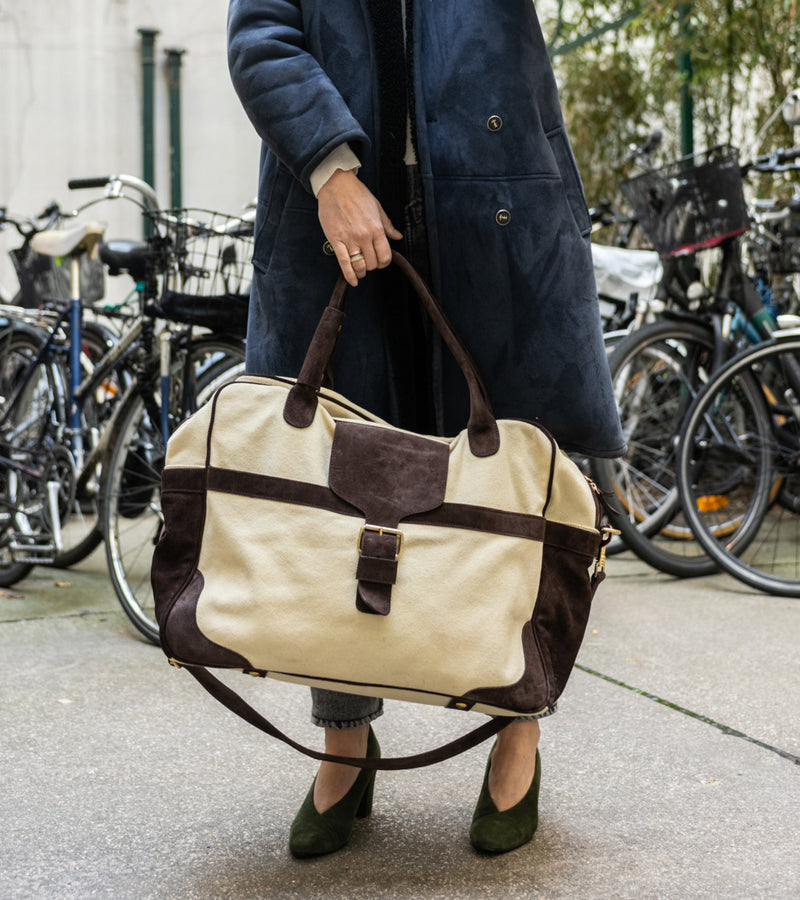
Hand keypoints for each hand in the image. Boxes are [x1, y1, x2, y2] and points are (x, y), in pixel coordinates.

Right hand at [317, 169, 402, 285]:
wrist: (337, 185)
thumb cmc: (357, 194)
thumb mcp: (378, 208)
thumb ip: (388, 225)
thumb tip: (398, 237)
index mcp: (377, 229)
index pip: (385, 256)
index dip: (384, 263)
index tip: (380, 261)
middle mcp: (364, 236)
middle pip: (372, 263)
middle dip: (372, 266)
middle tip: (369, 263)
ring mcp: (350, 240)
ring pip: (359, 266)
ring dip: (361, 272)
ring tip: (361, 271)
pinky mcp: (336, 240)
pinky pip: (344, 263)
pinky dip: (349, 275)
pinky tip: (353, 281)